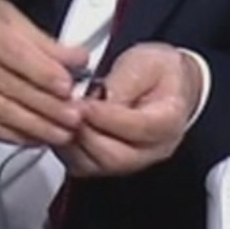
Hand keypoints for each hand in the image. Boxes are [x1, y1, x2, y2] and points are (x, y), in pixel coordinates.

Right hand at [0, 0, 90, 146]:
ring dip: (37, 126)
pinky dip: (15, 135)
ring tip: (63, 132)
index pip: (15, 54)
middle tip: (75, 117)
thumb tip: (76, 59)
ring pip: (2, 111)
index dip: (45, 73)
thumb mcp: (2, 15)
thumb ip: (41, 39)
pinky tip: (36, 136)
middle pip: (11, 86)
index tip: (69, 87)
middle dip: (49, 106)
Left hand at [58, 43, 200, 177]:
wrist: (160, 82)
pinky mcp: (107, 163)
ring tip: (63, 115)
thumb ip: (126, 81)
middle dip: (87, 133)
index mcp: (169, 120)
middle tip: (70, 110)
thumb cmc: (156, 73)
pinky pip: (82, 166)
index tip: (87, 104)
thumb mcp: (146, 63)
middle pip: (117, 157)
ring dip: (73, 141)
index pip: (140, 128)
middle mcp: (152, 149)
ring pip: (96, 165)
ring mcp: (130, 160)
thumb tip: (105, 98)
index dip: (109, 117)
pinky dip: (66, 147)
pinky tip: (60, 125)